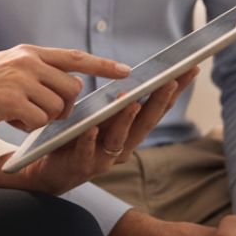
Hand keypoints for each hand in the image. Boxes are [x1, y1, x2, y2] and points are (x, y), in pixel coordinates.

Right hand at [0, 45, 129, 141]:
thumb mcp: (6, 70)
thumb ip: (35, 75)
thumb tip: (64, 96)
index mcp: (28, 52)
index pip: (75, 57)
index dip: (102, 64)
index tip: (126, 71)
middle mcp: (28, 61)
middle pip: (72, 88)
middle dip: (63, 106)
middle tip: (37, 110)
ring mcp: (22, 79)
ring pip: (58, 107)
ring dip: (43, 118)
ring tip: (15, 113)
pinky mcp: (13, 100)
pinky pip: (39, 121)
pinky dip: (27, 126)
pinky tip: (7, 118)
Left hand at [0, 69, 197, 194]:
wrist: (44, 166)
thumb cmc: (75, 136)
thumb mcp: (99, 114)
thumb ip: (115, 100)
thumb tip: (134, 72)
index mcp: (127, 131)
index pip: (155, 108)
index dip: (174, 90)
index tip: (190, 68)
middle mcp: (121, 147)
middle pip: (146, 123)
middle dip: (160, 101)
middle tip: (171, 79)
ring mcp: (102, 160)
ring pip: (119, 139)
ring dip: (127, 120)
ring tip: (132, 100)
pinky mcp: (79, 167)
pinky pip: (86, 153)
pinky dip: (90, 140)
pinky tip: (92, 126)